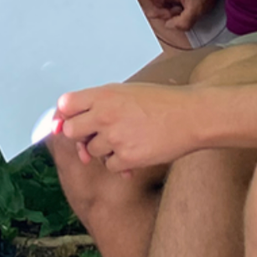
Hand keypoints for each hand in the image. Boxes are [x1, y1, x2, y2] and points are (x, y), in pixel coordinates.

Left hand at [54, 82, 204, 172]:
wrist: (191, 116)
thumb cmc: (162, 102)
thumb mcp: (126, 91)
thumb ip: (97, 102)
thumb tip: (68, 119)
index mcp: (104, 94)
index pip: (65, 104)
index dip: (64, 115)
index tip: (69, 122)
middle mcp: (105, 115)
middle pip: (71, 131)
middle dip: (82, 135)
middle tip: (98, 134)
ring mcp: (115, 138)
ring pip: (91, 151)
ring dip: (105, 149)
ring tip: (128, 138)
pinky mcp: (127, 157)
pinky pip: (110, 165)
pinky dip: (120, 163)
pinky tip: (137, 151)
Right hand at [128, 0, 220, 47]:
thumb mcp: (199, 6)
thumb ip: (186, 19)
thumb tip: (169, 25)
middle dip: (146, 4)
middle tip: (164, 13)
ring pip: (142, 1)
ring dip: (155, 12)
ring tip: (175, 12)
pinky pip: (149, 7)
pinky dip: (159, 14)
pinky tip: (174, 12)